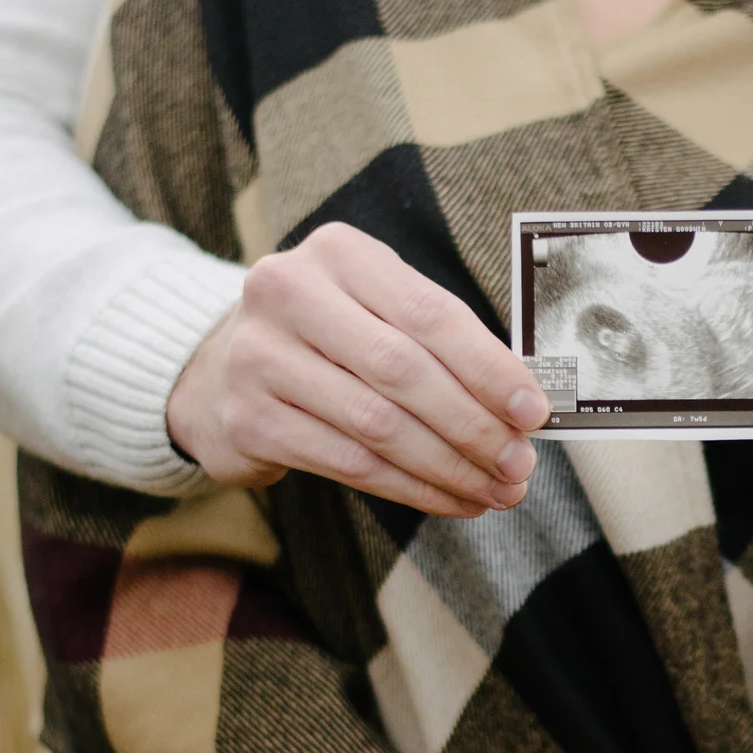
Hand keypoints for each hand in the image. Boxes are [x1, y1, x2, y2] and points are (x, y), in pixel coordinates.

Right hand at [168, 222, 548, 515]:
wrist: (219, 369)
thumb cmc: (327, 337)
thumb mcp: (375, 309)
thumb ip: (441, 343)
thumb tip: (521, 405)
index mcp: (338, 253)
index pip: (429, 313)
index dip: (489, 368)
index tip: (533, 412)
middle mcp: (289, 294)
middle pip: (403, 371)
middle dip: (473, 426)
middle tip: (519, 463)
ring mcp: (259, 357)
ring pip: (378, 425)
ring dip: (448, 467)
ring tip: (496, 489)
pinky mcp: (248, 419)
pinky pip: (349, 464)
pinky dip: (411, 488)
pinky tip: (450, 499)